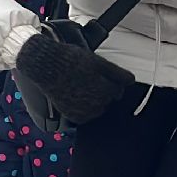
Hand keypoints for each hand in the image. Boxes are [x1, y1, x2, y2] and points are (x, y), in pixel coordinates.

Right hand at [15, 31, 133, 123]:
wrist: (44, 65)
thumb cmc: (70, 60)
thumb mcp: (98, 62)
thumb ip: (118, 74)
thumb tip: (131, 81)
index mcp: (105, 90)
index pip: (118, 90)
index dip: (110, 81)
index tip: (98, 74)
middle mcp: (96, 103)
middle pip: (108, 100)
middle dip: (101, 90)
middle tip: (86, 78)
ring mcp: (84, 111)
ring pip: (97, 108)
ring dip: (93, 99)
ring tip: (79, 85)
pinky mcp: (72, 115)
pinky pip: (84, 115)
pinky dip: (82, 107)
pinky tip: (74, 95)